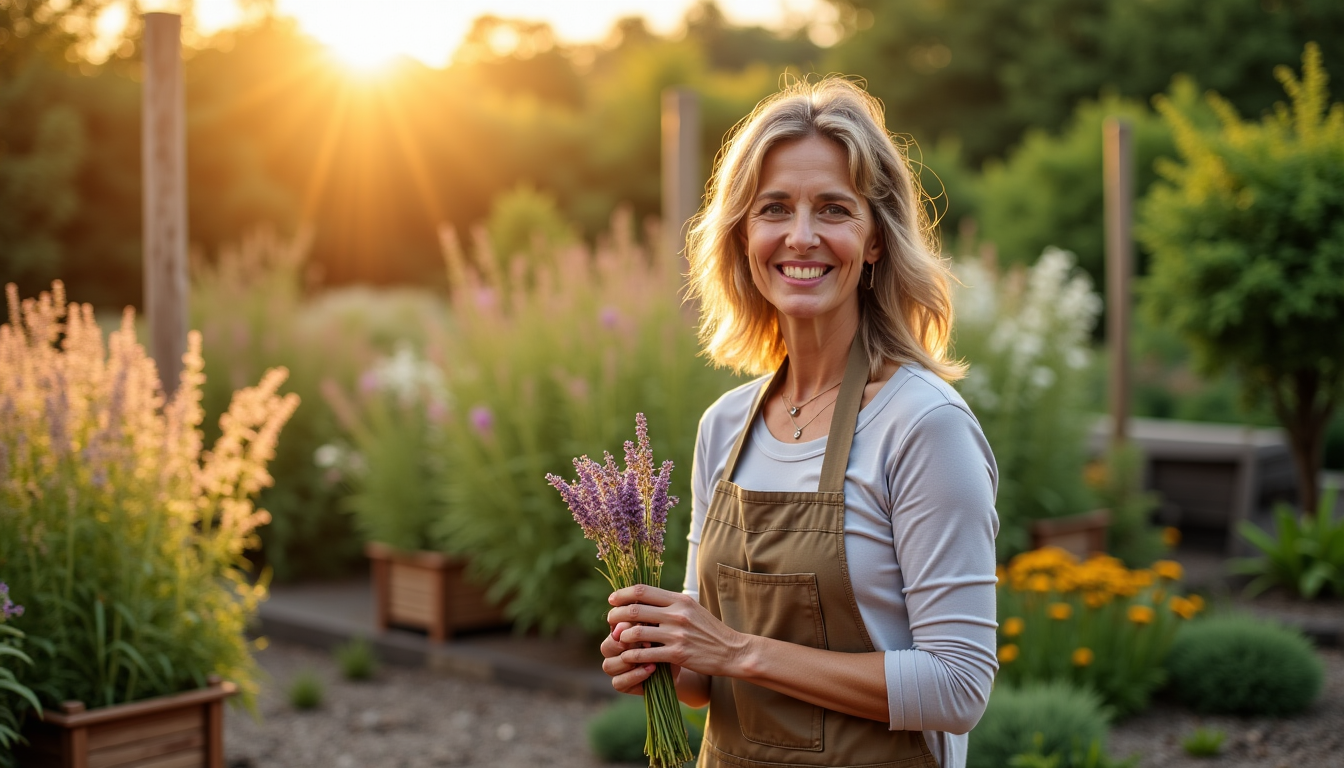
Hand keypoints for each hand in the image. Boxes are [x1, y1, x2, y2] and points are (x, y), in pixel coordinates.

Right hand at [599, 620, 671, 694]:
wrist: (676, 663)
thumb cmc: (665, 643)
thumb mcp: (658, 631)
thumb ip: (646, 625)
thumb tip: (638, 622)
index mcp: (618, 635)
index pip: (612, 630)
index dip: (622, 629)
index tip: (639, 625)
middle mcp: (614, 652)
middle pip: (605, 648)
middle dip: (621, 645)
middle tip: (639, 643)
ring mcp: (616, 669)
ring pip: (608, 666)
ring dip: (628, 662)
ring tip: (649, 658)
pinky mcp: (622, 685)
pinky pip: (618, 682)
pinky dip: (634, 675)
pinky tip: (650, 668)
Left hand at [604, 584, 748, 679]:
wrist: (732, 651)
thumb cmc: (709, 630)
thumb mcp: (692, 609)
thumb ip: (670, 603)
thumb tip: (643, 599)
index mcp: (679, 600)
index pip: (643, 591)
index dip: (622, 594)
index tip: (612, 599)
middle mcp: (677, 614)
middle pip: (634, 610)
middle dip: (615, 615)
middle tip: (610, 620)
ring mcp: (677, 634)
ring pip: (636, 632)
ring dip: (622, 636)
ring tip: (618, 639)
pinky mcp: (677, 654)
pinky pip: (645, 654)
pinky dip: (632, 655)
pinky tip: (628, 656)